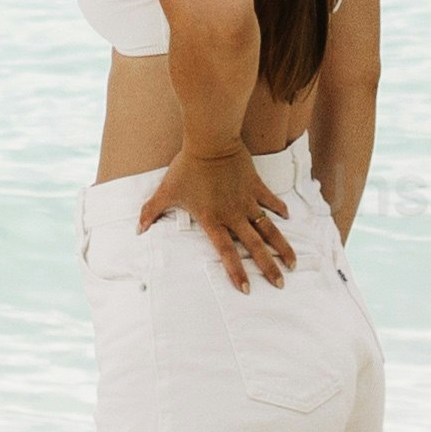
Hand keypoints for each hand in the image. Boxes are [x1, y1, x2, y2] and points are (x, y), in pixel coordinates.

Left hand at [145, 147, 297, 289]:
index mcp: (213, 220)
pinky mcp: (255, 185)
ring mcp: (247, 200)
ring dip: (282, 246)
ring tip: (292, 262)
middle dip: (268, 267)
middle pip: (255, 246)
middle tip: (280, 284)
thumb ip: (151, 211)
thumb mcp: (166, 191)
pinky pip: (270, 200)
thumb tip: (137, 229)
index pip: (226, 253)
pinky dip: (279, 208)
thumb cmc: (187, 167)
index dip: (236, 272)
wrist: (210, 141)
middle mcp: (234, 215)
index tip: (246, 289)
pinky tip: (287, 217)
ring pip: (269, 229)